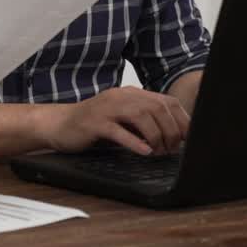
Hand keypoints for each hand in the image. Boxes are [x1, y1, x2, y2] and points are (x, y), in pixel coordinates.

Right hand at [43, 86, 189, 155]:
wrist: (59, 124)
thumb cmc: (94, 125)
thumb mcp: (123, 119)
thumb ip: (144, 122)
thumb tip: (175, 137)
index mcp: (131, 94)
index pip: (166, 101)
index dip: (181, 120)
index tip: (187, 138)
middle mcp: (121, 97)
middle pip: (156, 108)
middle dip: (170, 130)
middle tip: (172, 149)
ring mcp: (107, 108)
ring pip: (141, 117)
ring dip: (155, 136)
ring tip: (158, 152)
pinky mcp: (94, 123)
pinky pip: (118, 131)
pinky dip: (134, 142)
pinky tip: (144, 152)